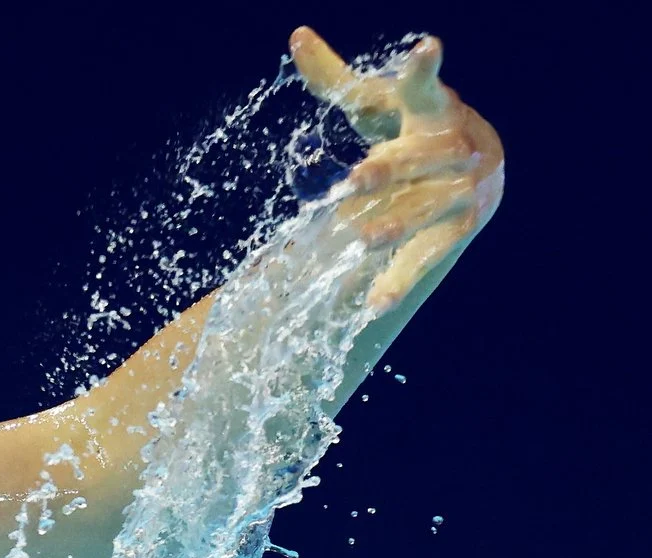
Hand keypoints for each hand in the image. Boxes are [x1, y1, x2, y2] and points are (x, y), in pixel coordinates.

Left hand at [289, 27, 503, 310]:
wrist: (480, 170)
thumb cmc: (413, 127)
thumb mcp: (378, 102)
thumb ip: (336, 78)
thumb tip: (295, 36)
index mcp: (434, 108)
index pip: (425, 86)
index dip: (423, 70)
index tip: (426, 48)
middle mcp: (457, 147)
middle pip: (424, 158)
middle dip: (392, 168)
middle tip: (355, 179)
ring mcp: (463, 191)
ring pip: (427, 208)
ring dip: (395, 224)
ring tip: (359, 240)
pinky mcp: (459, 230)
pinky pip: (428, 256)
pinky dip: (401, 280)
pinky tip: (374, 303)